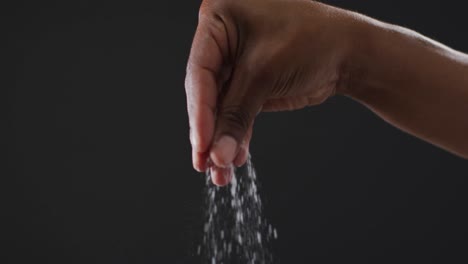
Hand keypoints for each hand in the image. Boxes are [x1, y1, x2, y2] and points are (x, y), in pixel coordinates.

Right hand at [185, 0, 355, 184]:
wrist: (349, 52)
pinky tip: (236, 157)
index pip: (200, 70)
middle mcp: (223, 38)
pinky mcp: (248, 82)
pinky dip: (237, 135)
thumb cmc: (313, 41)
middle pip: (206, 92)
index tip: (202, 144)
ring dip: (221, 140)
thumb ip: (236, 115)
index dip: (199, 111)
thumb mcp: (265, 75)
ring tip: (221, 171)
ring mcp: (234, 62)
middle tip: (206, 163)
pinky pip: (237, 111)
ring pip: (220, 107)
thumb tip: (217, 154)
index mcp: (220, 17)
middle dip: (209, 132)